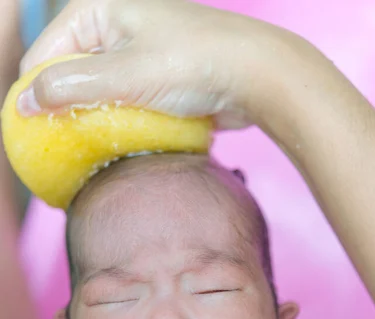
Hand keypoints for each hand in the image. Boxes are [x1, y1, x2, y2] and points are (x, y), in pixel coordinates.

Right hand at [18, 0, 264, 128]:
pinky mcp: (153, 81)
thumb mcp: (125, 75)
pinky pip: (121, 107)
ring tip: (91, 152)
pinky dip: (116, 127)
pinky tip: (118, 146)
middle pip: (68, 78)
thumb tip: (23, 105)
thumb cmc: (194, 63)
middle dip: (64, 114)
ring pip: (95, 96)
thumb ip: (69, 87)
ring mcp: (134, 56)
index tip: (33, 140)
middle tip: (63, 153)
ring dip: (92, 124)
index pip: (43, 57)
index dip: (33, 98)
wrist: (255, 76)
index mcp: (97, 11)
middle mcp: (112, 29)